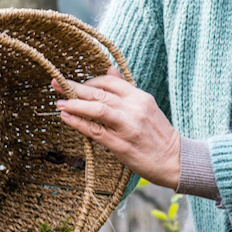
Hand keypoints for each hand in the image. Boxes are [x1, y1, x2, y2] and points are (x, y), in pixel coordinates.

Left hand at [53, 68, 180, 189]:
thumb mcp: (146, 107)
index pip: (110, 82)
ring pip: (97, 109)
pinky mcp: (121, 145)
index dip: (89, 81)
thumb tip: (110, 70)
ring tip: (59, 103)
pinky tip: (67, 118)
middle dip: (74, 88)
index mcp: (140, 97)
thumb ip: (127, 89)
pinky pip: (95, 131)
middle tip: (56, 83)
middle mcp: (134, 109)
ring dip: (74, 105)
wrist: (175, 160)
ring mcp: (127, 126)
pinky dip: (78, 123)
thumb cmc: (158, 135)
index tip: (75, 84)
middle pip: (99, 94)